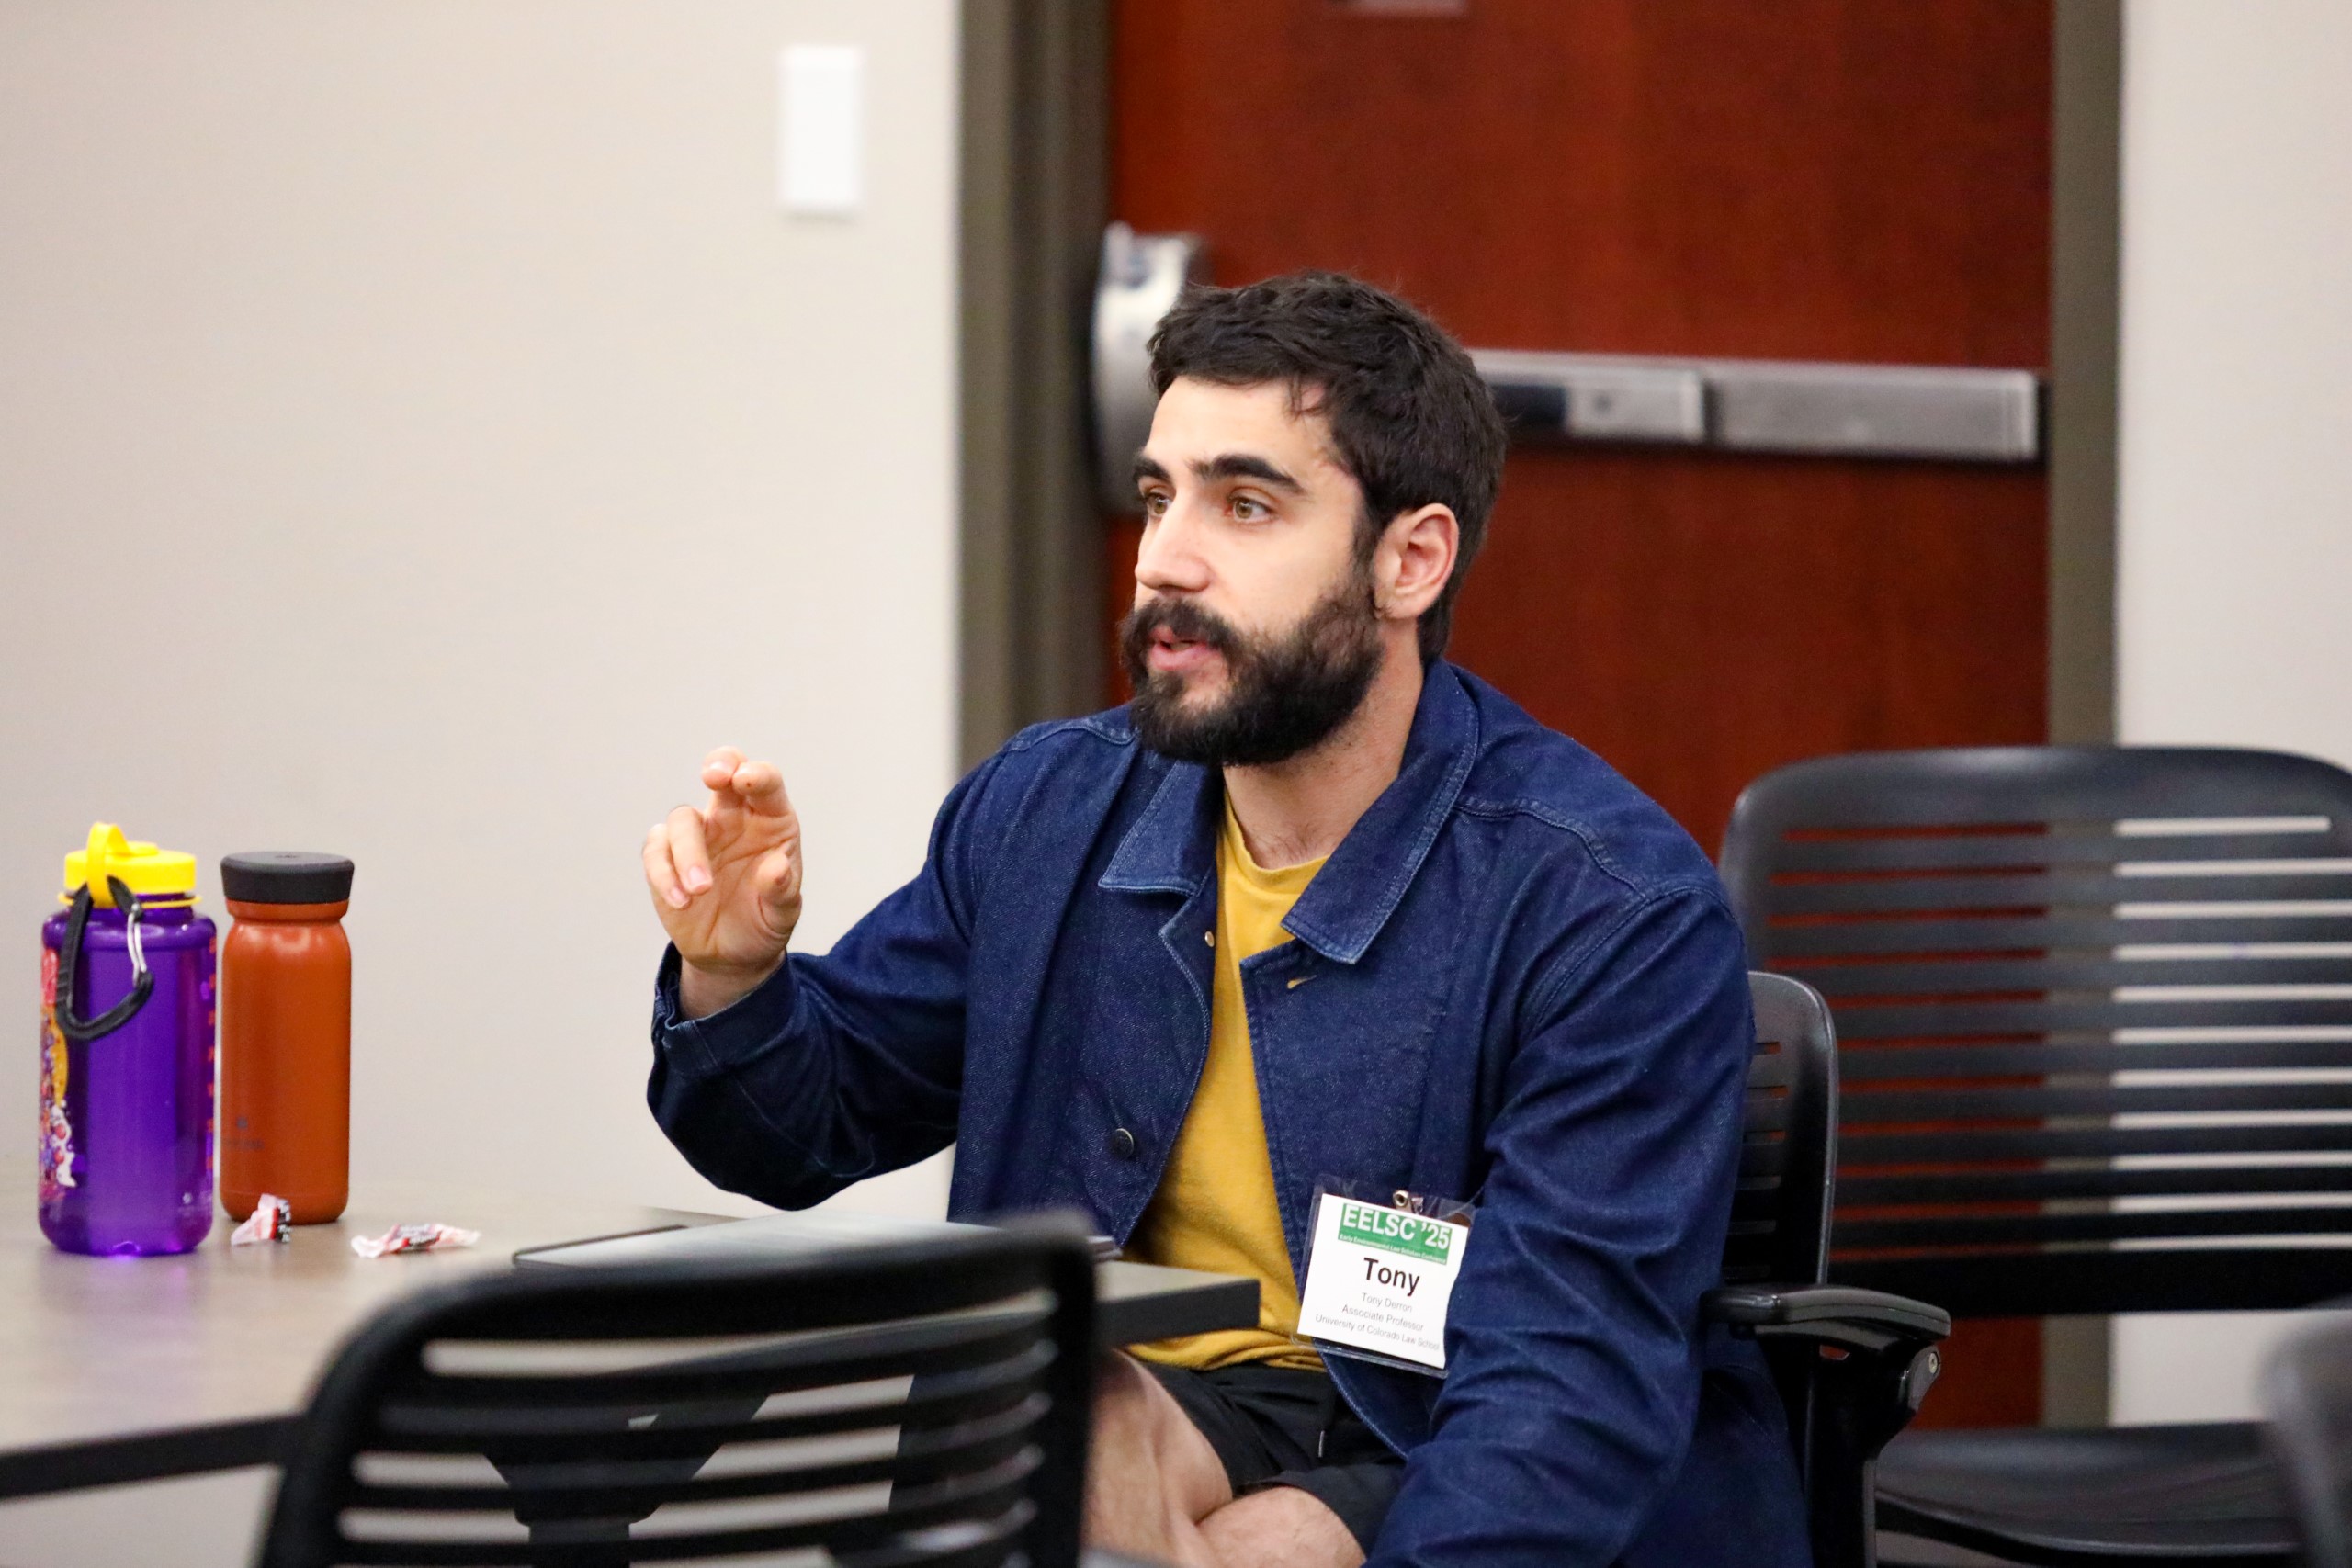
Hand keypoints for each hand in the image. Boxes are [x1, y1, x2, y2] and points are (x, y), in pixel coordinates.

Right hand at [644, 747, 803, 1018]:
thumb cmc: (765, 921)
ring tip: (701, 891)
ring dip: (689, 852)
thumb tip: (777, 868)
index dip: (757, 775)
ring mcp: (698, 835)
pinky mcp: (666, 858)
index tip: (746, 780)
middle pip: (722, 772)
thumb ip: (781, 890)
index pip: (765, 783)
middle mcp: (732, 818)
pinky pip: (656, 851)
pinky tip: (681, 902)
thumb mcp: (782, 913)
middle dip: (719, 765)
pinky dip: (665, 874)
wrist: (733, 955)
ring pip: (682, 818)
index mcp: (769, 820)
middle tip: (714, 776)